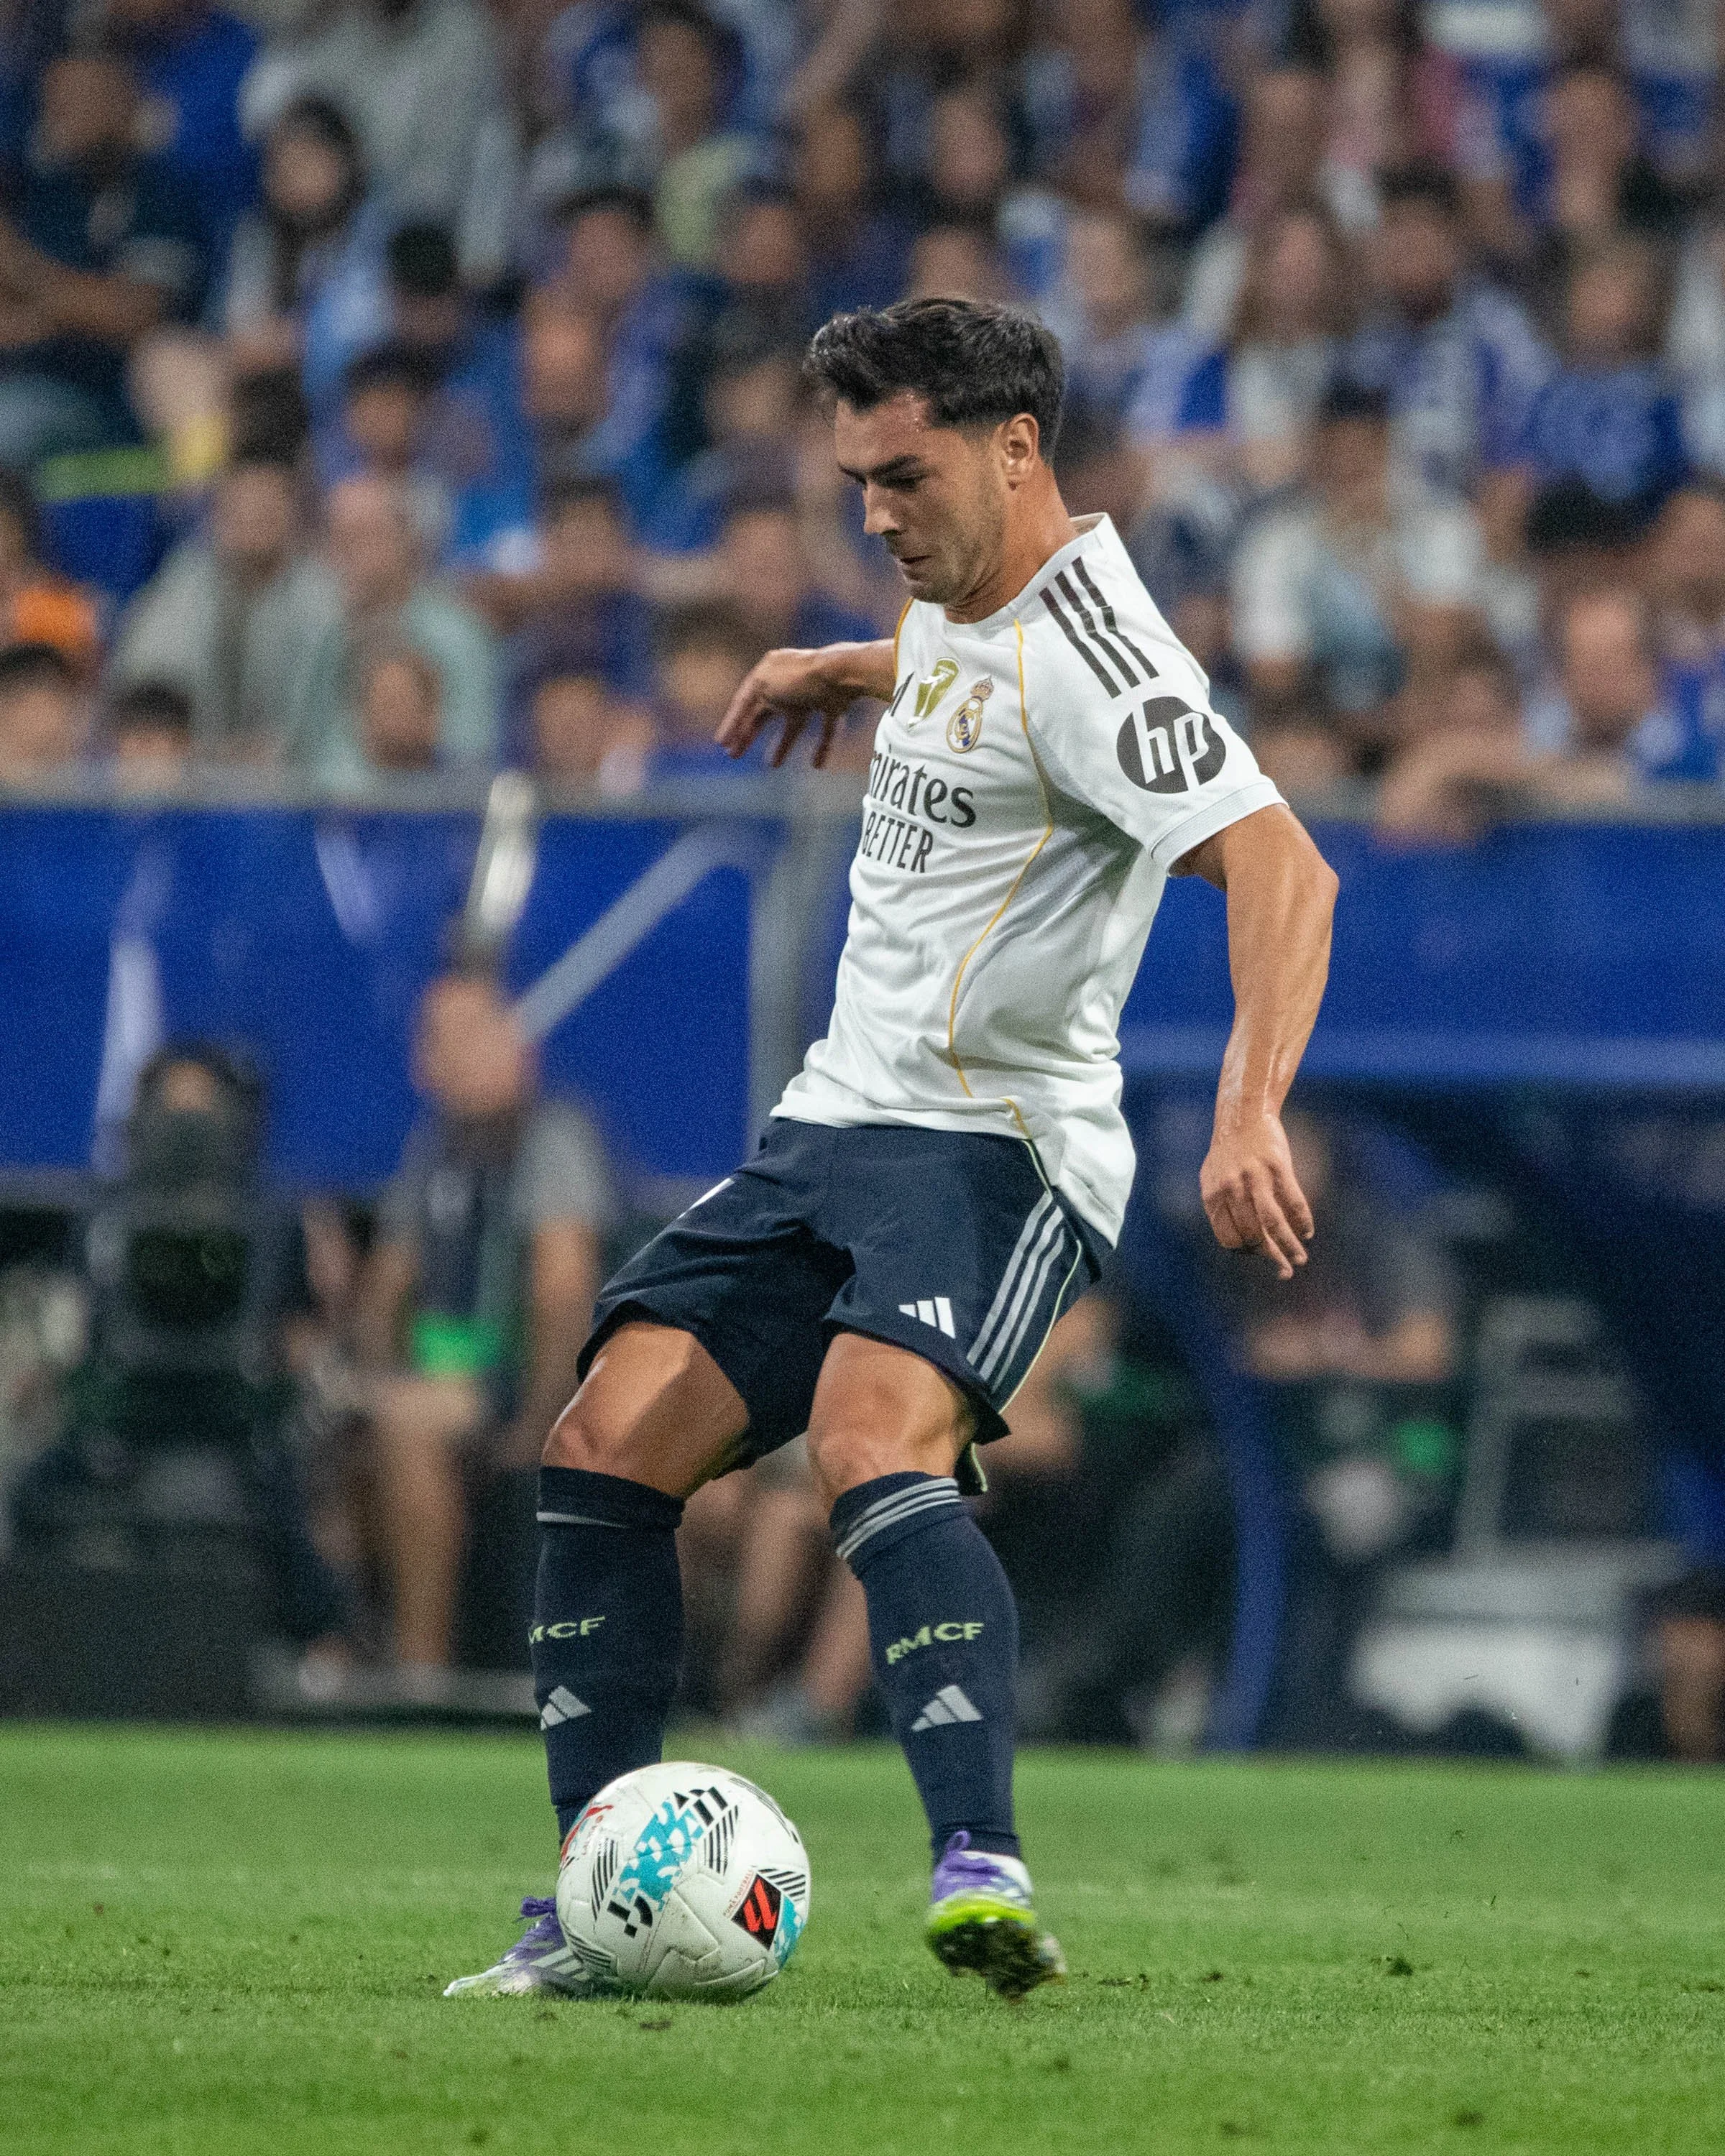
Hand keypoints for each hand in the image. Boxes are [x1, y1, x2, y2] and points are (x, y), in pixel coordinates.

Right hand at [716, 646, 861, 767]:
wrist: (840, 674)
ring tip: (772, 765)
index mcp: (768, 671)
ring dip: (782, 745)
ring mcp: (811, 694)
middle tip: (735, 755)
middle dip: (749, 735)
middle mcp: (788, 681)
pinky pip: (825, 729)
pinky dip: (821, 747)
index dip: (732, 723)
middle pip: (765, 714)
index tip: (722, 743)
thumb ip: (751, 703)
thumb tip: (748, 717)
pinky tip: (816, 765)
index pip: (744, 701)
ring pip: (793, 724)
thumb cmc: (799, 678)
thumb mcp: (764, 687)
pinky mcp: (833, 705)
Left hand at [1200, 1110, 1313, 1280]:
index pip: (1229, 1238)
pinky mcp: (1277, 1166)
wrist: (1243, 1114)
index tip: (1259, 1253)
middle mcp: (1231, 1188)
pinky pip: (1292, 1201)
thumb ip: (1220, 1207)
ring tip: (1300, 1259)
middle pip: (1252, 1234)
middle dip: (1270, 1256)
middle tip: (1285, 1268)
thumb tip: (1240, 1243)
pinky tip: (1307, 1232)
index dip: (1245, 1250)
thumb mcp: (1213, 1178)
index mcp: (1213, 1195)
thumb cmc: (1229, 1151)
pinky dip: (1302, 1220)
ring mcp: (1255, 1177)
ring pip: (1272, 1223)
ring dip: (1288, 1246)